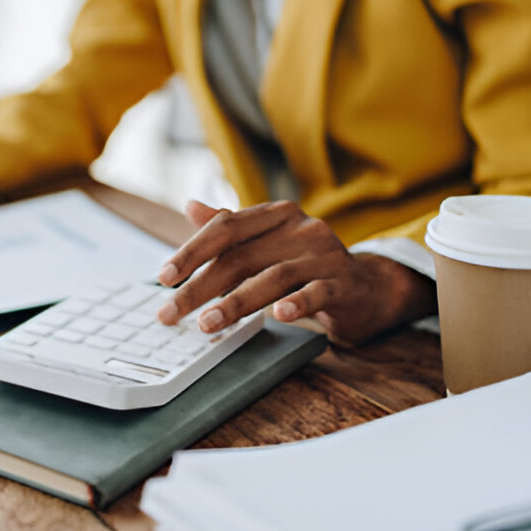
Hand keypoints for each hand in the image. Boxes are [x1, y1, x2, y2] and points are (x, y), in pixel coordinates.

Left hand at [155, 200, 435, 345]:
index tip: (163, 278)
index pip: (225, 228)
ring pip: (273, 277)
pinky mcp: (343, 283)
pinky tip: (279, 316)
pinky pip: (317, 292)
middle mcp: (300, 229)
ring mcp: (324, 255)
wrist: (366, 287)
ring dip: (236, 302)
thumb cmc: (307, 266)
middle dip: (201, 287)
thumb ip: (231, 228)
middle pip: (241, 257)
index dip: (191, 252)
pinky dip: (297, 303)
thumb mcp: (267, 243)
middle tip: (171, 313)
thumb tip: (191, 207)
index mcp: (276, 215)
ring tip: (208, 323)